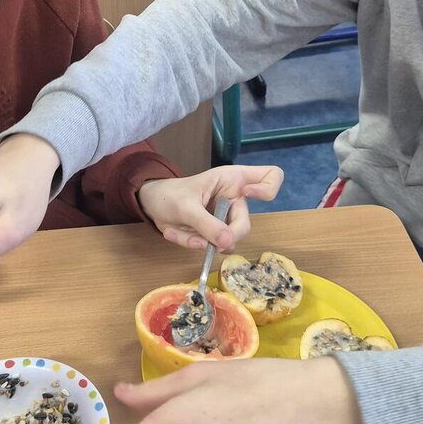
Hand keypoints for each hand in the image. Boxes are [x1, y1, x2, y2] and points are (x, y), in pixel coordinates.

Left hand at [136, 165, 283, 251]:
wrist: (150, 205)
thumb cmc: (169, 195)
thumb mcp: (184, 207)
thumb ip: (206, 224)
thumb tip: (229, 243)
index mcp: (233, 180)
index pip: (272, 176)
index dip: (267, 188)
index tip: (247, 194)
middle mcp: (235, 199)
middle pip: (245, 225)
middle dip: (222, 236)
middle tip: (204, 240)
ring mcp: (226, 218)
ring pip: (228, 241)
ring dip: (201, 241)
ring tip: (180, 230)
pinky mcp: (215, 233)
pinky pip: (211, 247)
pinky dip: (191, 244)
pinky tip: (176, 233)